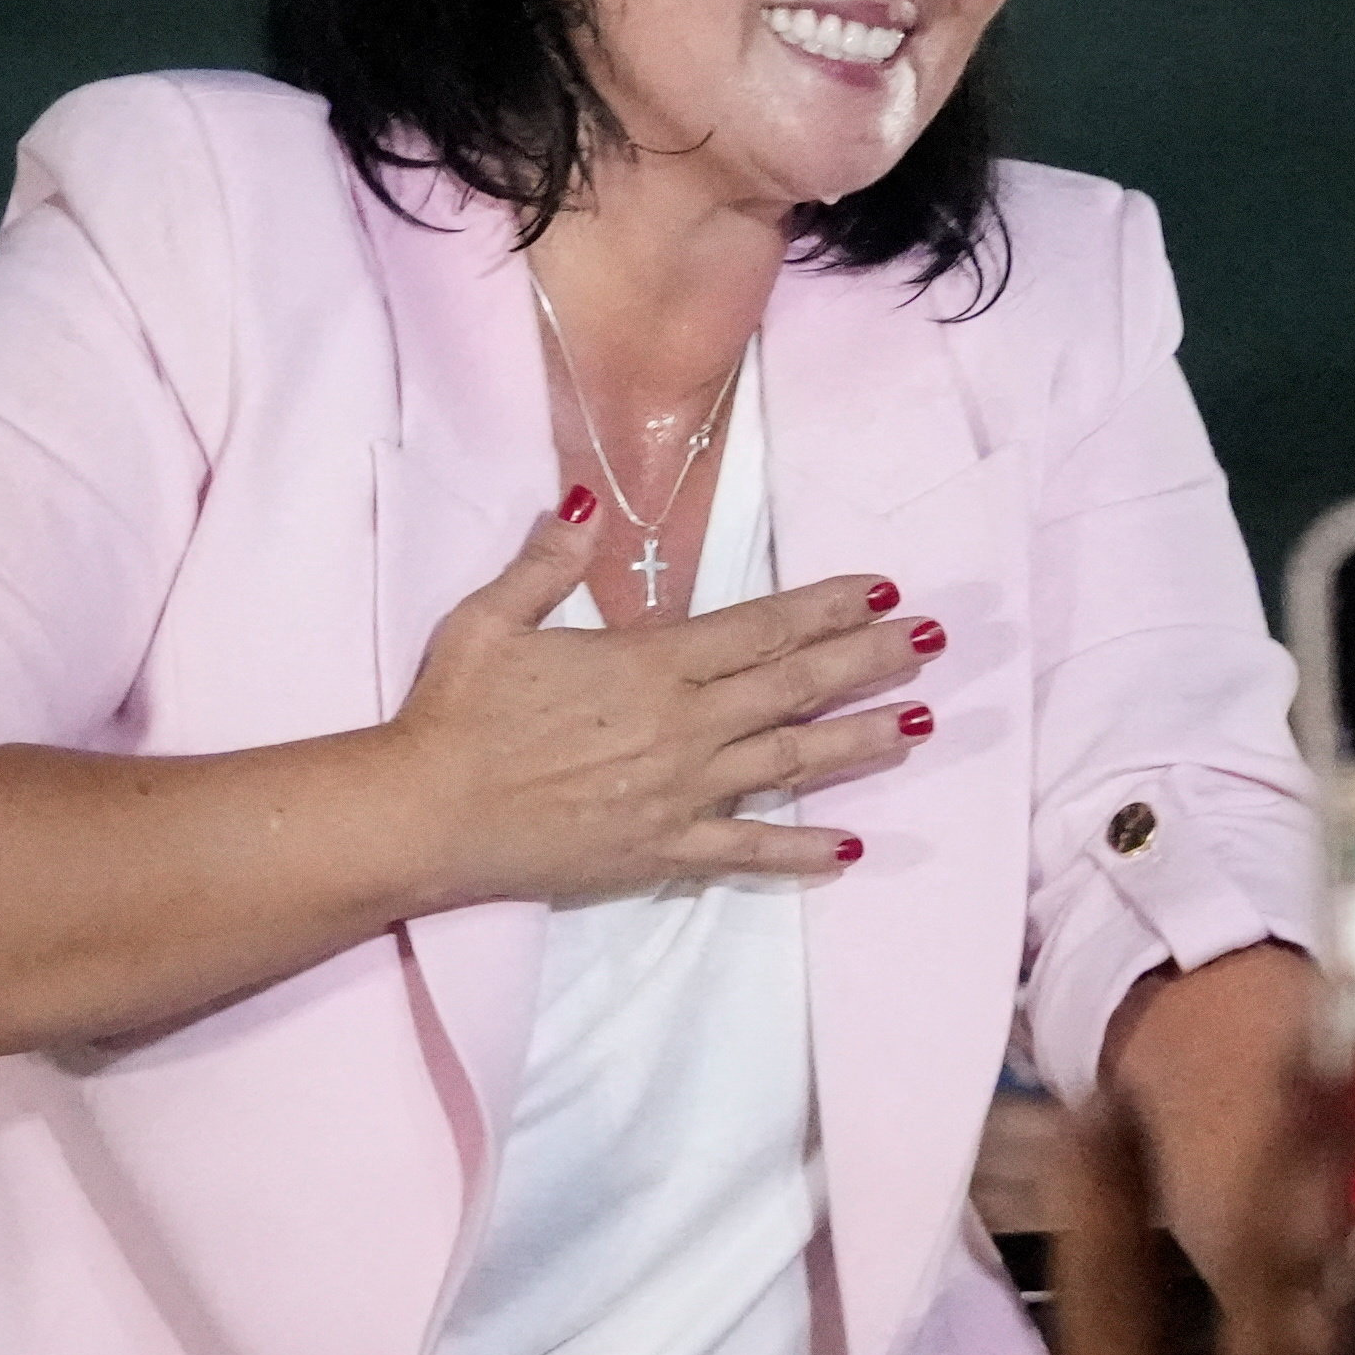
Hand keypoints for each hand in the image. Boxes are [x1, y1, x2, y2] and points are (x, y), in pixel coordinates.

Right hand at [386, 505, 933, 905]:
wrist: (422, 813)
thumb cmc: (454, 712)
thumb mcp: (490, 618)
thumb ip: (547, 561)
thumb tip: (587, 500)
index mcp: (647, 664)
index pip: (758, 628)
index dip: (826, 606)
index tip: (881, 591)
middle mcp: (680, 727)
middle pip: (792, 687)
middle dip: (867, 661)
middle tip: (932, 642)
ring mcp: (678, 794)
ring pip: (788, 763)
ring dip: (858, 742)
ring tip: (920, 724)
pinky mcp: (661, 852)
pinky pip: (745, 854)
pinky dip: (798, 851)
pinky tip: (851, 848)